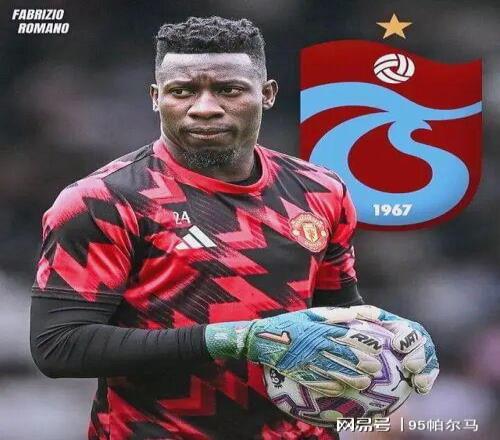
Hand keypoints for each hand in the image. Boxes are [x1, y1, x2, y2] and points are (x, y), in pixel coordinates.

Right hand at [205, 308, 383, 396]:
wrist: (262, 337)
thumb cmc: (289, 324)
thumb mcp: (309, 314)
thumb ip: (331, 316)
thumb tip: (352, 314)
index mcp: (319, 330)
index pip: (345, 336)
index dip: (362, 342)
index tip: (378, 347)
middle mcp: (316, 346)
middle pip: (342, 355)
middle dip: (360, 362)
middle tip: (376, 368)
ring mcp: (307, 360)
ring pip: (332, 370)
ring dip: (349, 377)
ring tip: (364, 383)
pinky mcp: (298, 372)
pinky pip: (315, 381)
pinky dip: (328, 386)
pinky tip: (340, 390)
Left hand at [348, 305, 439, 393]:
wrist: (369, 342)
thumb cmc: (364, 328)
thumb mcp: (362, 319)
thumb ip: (360, 315)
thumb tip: (353, 312)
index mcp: (402, 326)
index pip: (410, 330)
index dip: (407, 337)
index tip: (397, 346)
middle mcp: (414, 339)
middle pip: (423, 346)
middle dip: (419, 356)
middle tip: (409, 366)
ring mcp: (419, 354)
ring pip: (429, 362)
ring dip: (426, 372)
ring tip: (417, 382)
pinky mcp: (420, 370)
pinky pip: (427, 375)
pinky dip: (425, 382)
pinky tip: (419, 389)